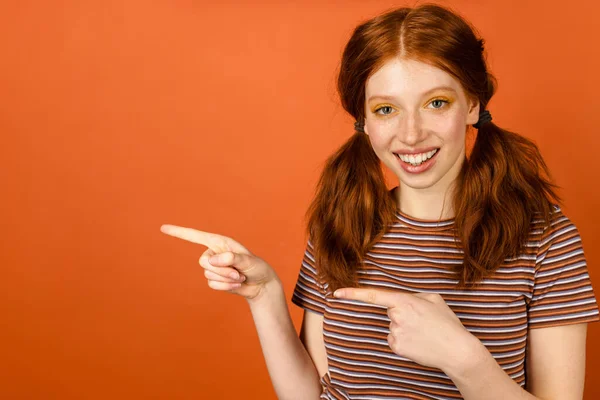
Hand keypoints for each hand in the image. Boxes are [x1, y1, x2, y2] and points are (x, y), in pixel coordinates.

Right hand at [160, 224, 277, 300]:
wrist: (261, 284)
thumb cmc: (257, 268)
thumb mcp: (249, 261)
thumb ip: (232, 258)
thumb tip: (213, 259)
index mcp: (220, 242)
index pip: (196, 236)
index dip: (179, 232)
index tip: (162, 228)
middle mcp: (214, 253)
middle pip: (203, 262)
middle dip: (221, 270)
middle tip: (238, 273)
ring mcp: (213, 267)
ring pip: (208, 275)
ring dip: (226, 279)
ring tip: (240, 277)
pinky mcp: (215, 279)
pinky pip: (213, 285)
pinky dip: (226, 286)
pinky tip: (236, 284)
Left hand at [333, 288, 477, 372]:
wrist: (457, 350)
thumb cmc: (447, 323)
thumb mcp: (434, 299)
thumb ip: (414, 296)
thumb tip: (402, 302)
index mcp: (405, 300)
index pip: (373, 295)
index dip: (352, 293)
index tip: (337, 293)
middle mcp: (396, 316)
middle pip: (390, 312)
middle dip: (402, 314)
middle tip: (422, 321)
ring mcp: (395, 332)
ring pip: (392, 326)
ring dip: (404, 328)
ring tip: (424, 333)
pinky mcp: (396, 347)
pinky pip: (394, 340)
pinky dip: (404, 341)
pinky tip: (418, 342)